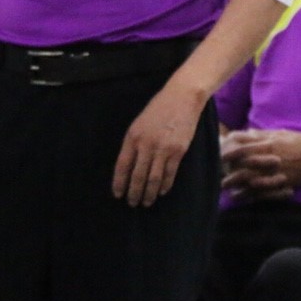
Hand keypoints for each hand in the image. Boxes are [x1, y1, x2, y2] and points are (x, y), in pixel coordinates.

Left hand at [111, 81, 206, 206]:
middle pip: (137, 175)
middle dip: (134, 192)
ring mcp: (163, 148)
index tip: (118, 194)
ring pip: (153, 178)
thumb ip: (134, 143)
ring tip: (146, 202)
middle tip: (132, 203)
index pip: (122, 166)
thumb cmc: (159, 109)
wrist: (182, 97)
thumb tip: (129, 166)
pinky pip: (170, 173)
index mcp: (133, 137)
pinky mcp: (178, 150)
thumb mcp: (139, 123)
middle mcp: (146, 144)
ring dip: (149, 193)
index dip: (119, 182)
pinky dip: (165, 185)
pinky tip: (162, 191)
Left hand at [219, 129, 300, 200]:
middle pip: (245, 168)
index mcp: (271, 145)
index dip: (230, 153)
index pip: (245, 149)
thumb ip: (263, 135)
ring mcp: (277, 175)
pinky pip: (263, 194)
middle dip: (230, 173)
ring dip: (237, 187)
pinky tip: (240, 196)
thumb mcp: (282, 134)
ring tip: (225, 188)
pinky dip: (250, 196)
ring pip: (252, 183)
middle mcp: (272, 160)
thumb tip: (247, 132)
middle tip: (217, 176)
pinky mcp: (282, 185)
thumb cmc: (300, 142)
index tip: (219, 155)